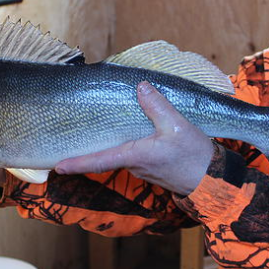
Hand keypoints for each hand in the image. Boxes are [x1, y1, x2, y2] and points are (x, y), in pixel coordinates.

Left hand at [54, 81, 213, 194]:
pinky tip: (127, 130)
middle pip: (105, 155)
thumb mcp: (176, 127)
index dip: (76, 163)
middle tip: (66, 142)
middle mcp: (133, 164)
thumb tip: (140, 87)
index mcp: (134, 156)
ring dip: (109, 143)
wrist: (212, 181)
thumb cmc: (193, 157)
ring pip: (119, 152)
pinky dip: (125, 142)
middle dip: (86, 150)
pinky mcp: (151, 166)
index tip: (56, 166)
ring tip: (94, 127)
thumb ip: (157, 106)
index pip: (98, 161)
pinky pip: (132, 153)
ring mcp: (142, 167)